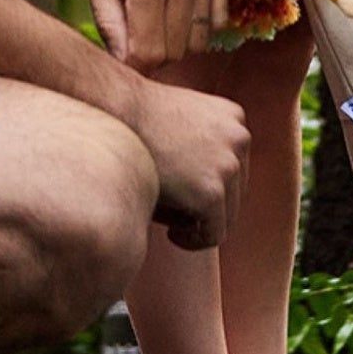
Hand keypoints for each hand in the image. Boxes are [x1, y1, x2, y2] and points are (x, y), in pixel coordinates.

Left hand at [74, 0, 225, 69]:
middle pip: (175, 52)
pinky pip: (219, 16)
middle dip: (151, 56)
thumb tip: (123, 61)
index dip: (130, 66)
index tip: (116, 55)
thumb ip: (108, 19)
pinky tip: (174, 10)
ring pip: (199, 39)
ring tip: (149, 22)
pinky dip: (198, 25)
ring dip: (175, 42)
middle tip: (129, 36)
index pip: (148, 57)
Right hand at [125, 74, 249, 250]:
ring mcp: (229, 165)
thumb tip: (203, 196)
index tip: (184, 196)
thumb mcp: (179, 125)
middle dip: (207, 208)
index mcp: (233, 117)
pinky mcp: (212, 192)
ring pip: (227, 216)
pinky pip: (214, 234)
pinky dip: (195, 241)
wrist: (113, 112)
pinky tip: (171, 235)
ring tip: (172, 224)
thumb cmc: (134, 121)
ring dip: (201, 224)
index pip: (235, 166)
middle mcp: (239, 138)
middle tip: (175, 215)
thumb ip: (201, 151)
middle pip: (235, 192)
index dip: (210, 187)